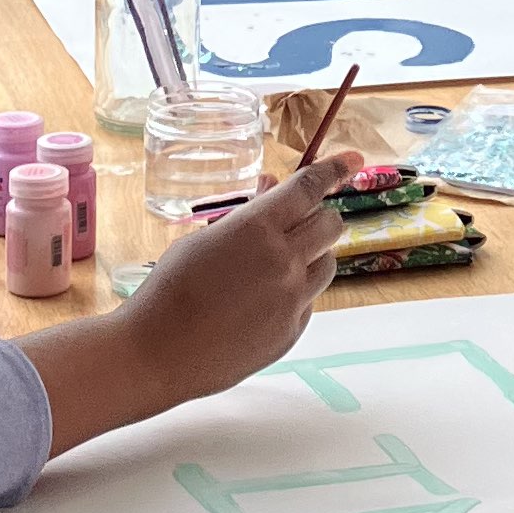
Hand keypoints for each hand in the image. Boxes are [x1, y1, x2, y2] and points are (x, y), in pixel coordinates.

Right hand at [33, 165, 360, 450]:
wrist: (158, 354)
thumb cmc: (170, 290)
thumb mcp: (202, 240)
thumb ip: (246, 214)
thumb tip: (272, 188)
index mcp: (256, 229)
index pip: (308, 188)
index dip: (334, 169)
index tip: (354, 158)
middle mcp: (284, 261)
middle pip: (330, 224)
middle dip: (317, 216)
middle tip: (295, 223)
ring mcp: (293, 299)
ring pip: (328, 263)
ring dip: (311, 254)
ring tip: (272, 266)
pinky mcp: (293, 330)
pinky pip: (309, 300)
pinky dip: (295, 292)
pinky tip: (258, 303)